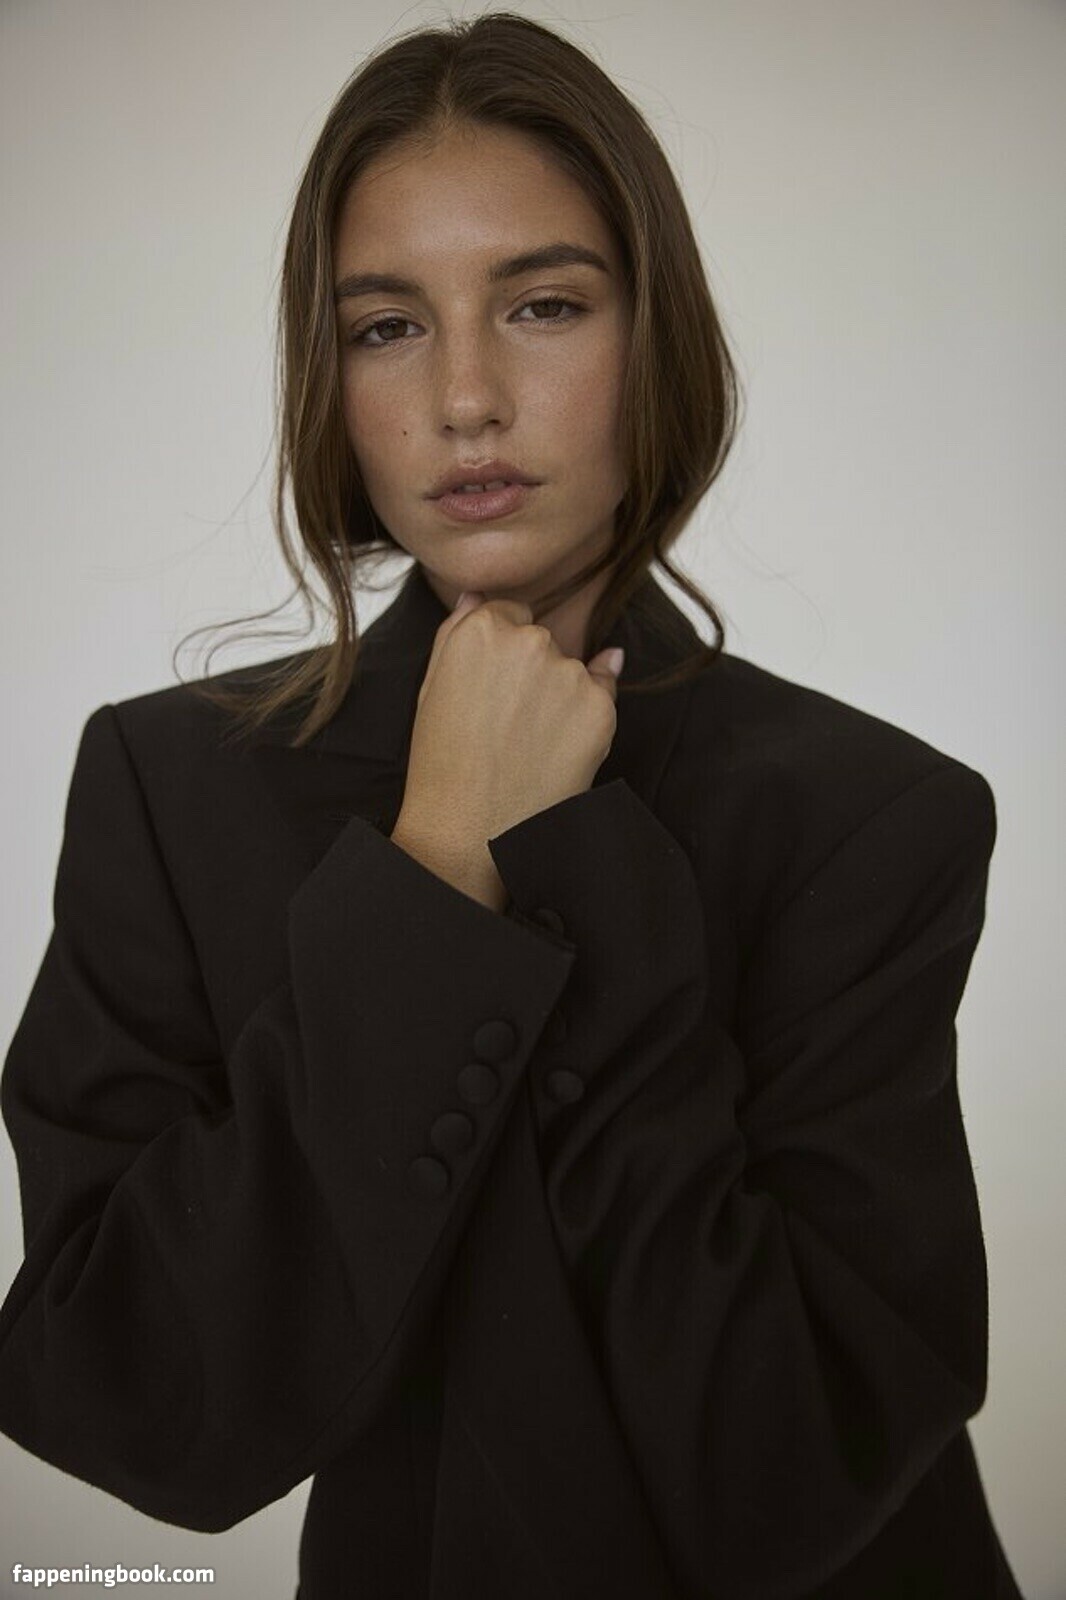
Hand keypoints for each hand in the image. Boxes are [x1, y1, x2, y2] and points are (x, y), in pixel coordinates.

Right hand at [391, 590, 623, 909]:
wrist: (470, 830)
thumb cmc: (442, 763)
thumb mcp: (432, 687)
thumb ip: (457, 631)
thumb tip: (478, 595)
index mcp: (483, 628)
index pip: (510, 614)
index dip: (501, 656)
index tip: (492, 690)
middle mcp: (530, 641)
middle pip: (543, 640)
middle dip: (531, 672)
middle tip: (506, 723)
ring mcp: (569, 673)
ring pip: (572, 671)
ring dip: (559, 696)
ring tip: (527, 743)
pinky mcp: (600, 707)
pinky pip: (601, 696)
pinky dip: (585, 719)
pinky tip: (553, 749)